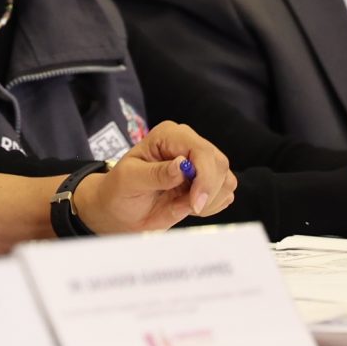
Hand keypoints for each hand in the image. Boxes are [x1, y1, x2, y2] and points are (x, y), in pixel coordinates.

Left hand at [74, 121, 234, 235]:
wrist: (120, 210)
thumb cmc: (119, 190)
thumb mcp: (129, 180)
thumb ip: (156, 173)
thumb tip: (182, 165)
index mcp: (169, 135)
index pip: (201, 150)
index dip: (204, 177)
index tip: (195, 203)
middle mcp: (188, 144)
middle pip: (219, 165)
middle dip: (207, 192)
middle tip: (187, 207)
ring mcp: (201, 163)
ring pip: (227, 180)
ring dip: (209, 200)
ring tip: (182, 205)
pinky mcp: (208, 182)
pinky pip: (225, 194)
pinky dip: (211, 206)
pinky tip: (188, 206)